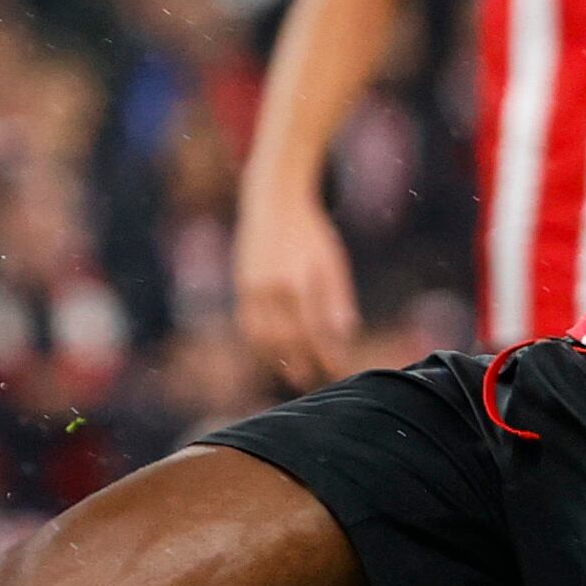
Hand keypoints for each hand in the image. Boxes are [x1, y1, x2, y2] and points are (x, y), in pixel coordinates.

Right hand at [234, 190, 360, 390]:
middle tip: (312, 383)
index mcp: (299, 282)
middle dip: (300, 365)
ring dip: (276, 361)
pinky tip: (270, 353)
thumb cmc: (310, 231)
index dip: (325, 356)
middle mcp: (272, 288)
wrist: (273, 202)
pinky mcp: (240, 286)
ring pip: (261, 338)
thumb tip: (345, 333)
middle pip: (286, 341)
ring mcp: (251, 288)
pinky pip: (246, 324)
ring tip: (292, 375)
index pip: (314, 332)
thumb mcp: (331, 261)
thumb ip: (337, 297)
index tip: (337, 372)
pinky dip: (257, 344)